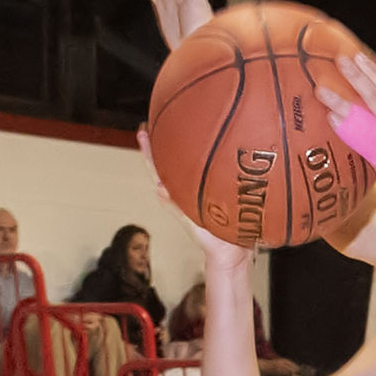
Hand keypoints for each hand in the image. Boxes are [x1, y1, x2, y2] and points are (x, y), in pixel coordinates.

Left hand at [138, 127, 252, 278]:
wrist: (233, 254)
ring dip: (180, 148)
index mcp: (177, 196)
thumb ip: (177, 207)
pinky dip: (202, 158)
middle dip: (161, 142)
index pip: (158, 169)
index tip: (142, 132)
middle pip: (170, 162)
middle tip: (155, 120)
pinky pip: (205, 171)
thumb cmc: (212, 243)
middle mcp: (186, 191)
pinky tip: (208, 147)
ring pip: (186, 165)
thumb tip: (159, 186)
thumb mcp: (192, 223)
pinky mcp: (216, 192)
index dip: (148, 151)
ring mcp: (200, 191)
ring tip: (177, 127)